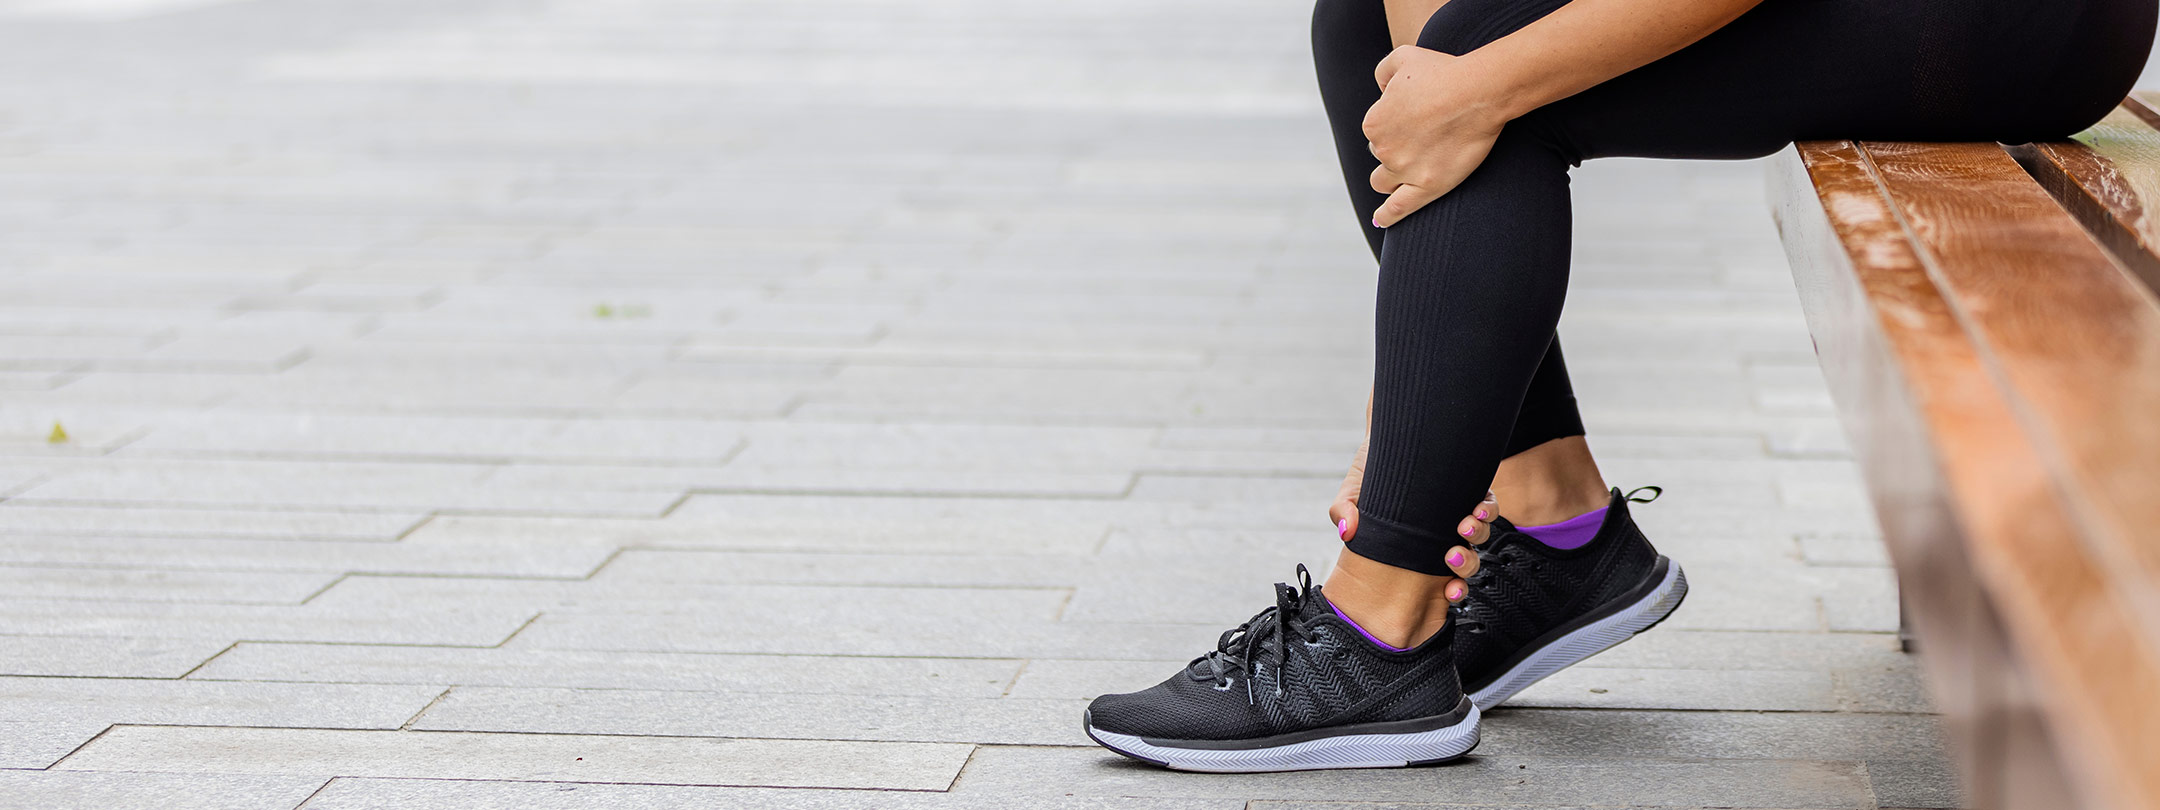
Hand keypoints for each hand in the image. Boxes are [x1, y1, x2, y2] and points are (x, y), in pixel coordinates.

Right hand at [1329, 433, 1496, 602]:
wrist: (1389, 433)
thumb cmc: (1370, 469)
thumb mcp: (1351, 491)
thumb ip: (1344, 512)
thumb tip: (1345, 531)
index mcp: (1419, 547)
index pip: (1444, 579)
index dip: (1455, 590)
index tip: (1450, 590)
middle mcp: (1443, 533)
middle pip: (1468, 561)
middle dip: (1466, 564)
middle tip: (1452, 556)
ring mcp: (1459, 511)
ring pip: (1481, 535)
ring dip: (1477, 535)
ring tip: (1464, 526)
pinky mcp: (1471, 487)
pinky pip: (1488, 506)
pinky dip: (1487, 510)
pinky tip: (1476, 508)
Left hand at [1361, 46, 1512, 227]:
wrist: (1478, 92)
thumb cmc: (1445, 71)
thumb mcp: (1403, 56)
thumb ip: (1382, 72)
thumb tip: (1381, 91)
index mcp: (1373, 122)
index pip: (1376, 128)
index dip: (1395, 121)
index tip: (1418, 114)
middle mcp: (1383, 149)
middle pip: (1381, 154)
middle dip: (1395, 147)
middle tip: (1424, 135)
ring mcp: (1404, 171)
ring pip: (1384, 181)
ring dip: (1390, 176)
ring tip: (1407, 170)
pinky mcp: (1427, 187)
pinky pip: (1398, 209)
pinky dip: (1386, 216)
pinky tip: (1381, 220)